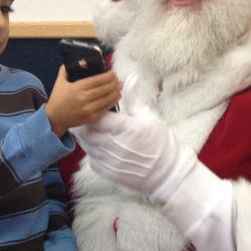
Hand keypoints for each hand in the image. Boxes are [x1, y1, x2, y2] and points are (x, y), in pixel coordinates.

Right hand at [44, 64, 120, 137]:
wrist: (54, 119)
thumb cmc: (57, 100)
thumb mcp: (59, 82)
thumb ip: (65, 70)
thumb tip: (72, 62)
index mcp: (77, 88)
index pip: (97, 80)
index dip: (107, 76)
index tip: (113, 72)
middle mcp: (84, 98)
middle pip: (104, 89)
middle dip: (113, 82)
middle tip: (117, 78)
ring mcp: (89, 109)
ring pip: (107, 98)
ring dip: (115, 91)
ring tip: (119, 86)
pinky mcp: (91, 116)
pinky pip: (105, 108)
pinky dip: (113, 101)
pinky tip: (116, 96)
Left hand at [72, 76, 197, 203]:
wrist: (166, 173)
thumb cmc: (160, 142)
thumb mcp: (149, 116)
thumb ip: (134, 98)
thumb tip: (130, 77)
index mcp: (124, 128)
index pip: (96, 117)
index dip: (92, 111)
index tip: (95, 107)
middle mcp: (113, 145)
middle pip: (85, 131)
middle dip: (84, 122)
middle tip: (88, 116)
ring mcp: (108, 160)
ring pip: (85, 145)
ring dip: (86, 136)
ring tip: (92, 129)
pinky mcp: (106, 171)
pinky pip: (91, 158)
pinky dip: (92, 150)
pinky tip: (99, 145)